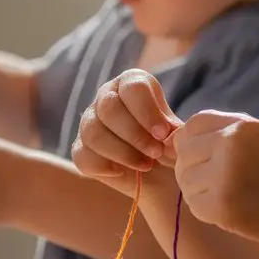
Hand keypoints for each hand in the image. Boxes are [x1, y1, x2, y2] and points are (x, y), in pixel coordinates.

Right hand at [72, 69, 180, 195]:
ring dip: (123, 153)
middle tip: (156, 153)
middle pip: (109, 108)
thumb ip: (176, 132)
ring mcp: (89, 123)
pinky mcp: (81, 150)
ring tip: (146, 165)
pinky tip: (122, 172)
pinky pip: (83, 157)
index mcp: (131, 83)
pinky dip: (105, 167)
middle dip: (135, 135)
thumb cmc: (169, 146)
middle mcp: (106, 97)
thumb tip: (169, 136)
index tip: (163, 134)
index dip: (147, 111)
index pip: (132, 88)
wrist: (160, 175)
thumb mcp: (177, 136)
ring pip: (94, 133)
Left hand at [173, 111, 258, 247]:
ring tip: (228, 195)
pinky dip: (206, 210)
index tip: (203, 157)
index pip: (192, 125)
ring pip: (185, 180)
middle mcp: (231, 145)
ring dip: (199, 190)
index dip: (191, 141)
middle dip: (193, 168)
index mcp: (242, 126)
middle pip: (184, 152)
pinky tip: (231, 210)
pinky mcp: (222, 207)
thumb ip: (223, 134)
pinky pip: (194, 205)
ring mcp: (225, 176)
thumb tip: (174, 139)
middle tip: (218, 182)